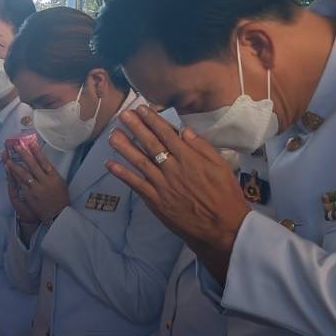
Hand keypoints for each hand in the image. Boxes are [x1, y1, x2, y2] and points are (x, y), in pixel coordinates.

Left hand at [4, 143, 69, 223]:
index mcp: (54, 177)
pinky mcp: (30, 195)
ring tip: (8, 157)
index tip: (31, 143)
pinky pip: (21, 184)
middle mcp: (45, 181)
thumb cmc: (60, 198)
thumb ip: (52, 174)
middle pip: (33, 165)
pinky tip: (9, 171)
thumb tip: (43, 163)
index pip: (45, 162)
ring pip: (24, 174)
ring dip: (15, 165)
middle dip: (24, 154)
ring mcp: (37, 188)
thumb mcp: (60, 183)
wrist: (57, 214)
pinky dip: (14, 176)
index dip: (37, 152)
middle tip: (16, 146)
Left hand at [107, 108, 250, 276]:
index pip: (167, 134)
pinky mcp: (156, 201)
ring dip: (125, 147)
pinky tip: (110, 164)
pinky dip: (122, 174)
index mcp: (189, 158)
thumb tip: (184, 130)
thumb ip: (202, 147)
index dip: (153, 120)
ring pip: (139, 161)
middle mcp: (173, 169)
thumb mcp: (220, 166)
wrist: (220, 226)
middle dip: (136, 128)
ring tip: (112, 134)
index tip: (141, 109)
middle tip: (123, 115)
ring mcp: (162, 185)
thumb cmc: (225, 195)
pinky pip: (135, 184)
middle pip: (151, 144)